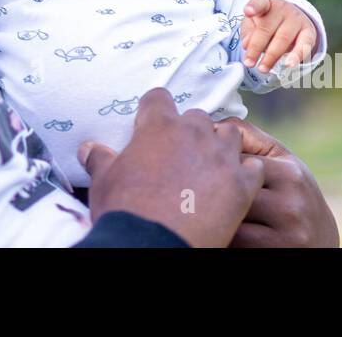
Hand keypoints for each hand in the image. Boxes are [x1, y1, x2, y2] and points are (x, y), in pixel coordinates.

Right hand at [79, 88, 264, 247]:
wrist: (153, 244)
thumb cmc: (125, 209)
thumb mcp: (104, 180)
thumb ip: (99, 159)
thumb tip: (87, 149)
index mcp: (159, 126)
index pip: (159, 98)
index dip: (154, 111)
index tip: (151, 125)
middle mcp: (194, 133)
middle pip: (198, 117)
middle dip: (190, 131)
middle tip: (181, 154)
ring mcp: (221, 157)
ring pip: (230, 135)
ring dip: (221, 145)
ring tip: (212, 165)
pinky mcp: (242, 185)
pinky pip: (254, 168)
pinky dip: (247, 173)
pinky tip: (236, 184)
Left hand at [213, 117, 338, 246]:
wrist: (321, 241)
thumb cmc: (294, 195)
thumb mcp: (284, 163)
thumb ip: (251, 139)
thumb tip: (212, 123)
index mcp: (290, 174)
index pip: (236, 159)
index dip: (215, 161)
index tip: (203, 162)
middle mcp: (290, 204)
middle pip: (230, 189)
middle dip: (210, 187)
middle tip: (199, 186)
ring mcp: (284, 234)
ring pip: (229, 217)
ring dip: (215, 211)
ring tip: (208, 205)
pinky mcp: (273, 253)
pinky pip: (234, 241)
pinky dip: (225, 232)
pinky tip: (222, 225)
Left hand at [240, 0, 316, 72]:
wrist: (291, 19)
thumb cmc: (267, 22)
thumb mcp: (253, 23)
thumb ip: (247, 32)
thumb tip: (247, 44)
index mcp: (266, 4)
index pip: (259, 3)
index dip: (253, 7)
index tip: (247, 12)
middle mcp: (282, 9)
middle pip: (267, 28)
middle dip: (256, 47)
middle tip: (249, 63)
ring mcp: (297, 19)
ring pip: (283, 38)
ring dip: (272, 56)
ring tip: (263, 68)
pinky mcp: (309, 31)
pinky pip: (304, 45)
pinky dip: (296, 56)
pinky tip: (288, 65)